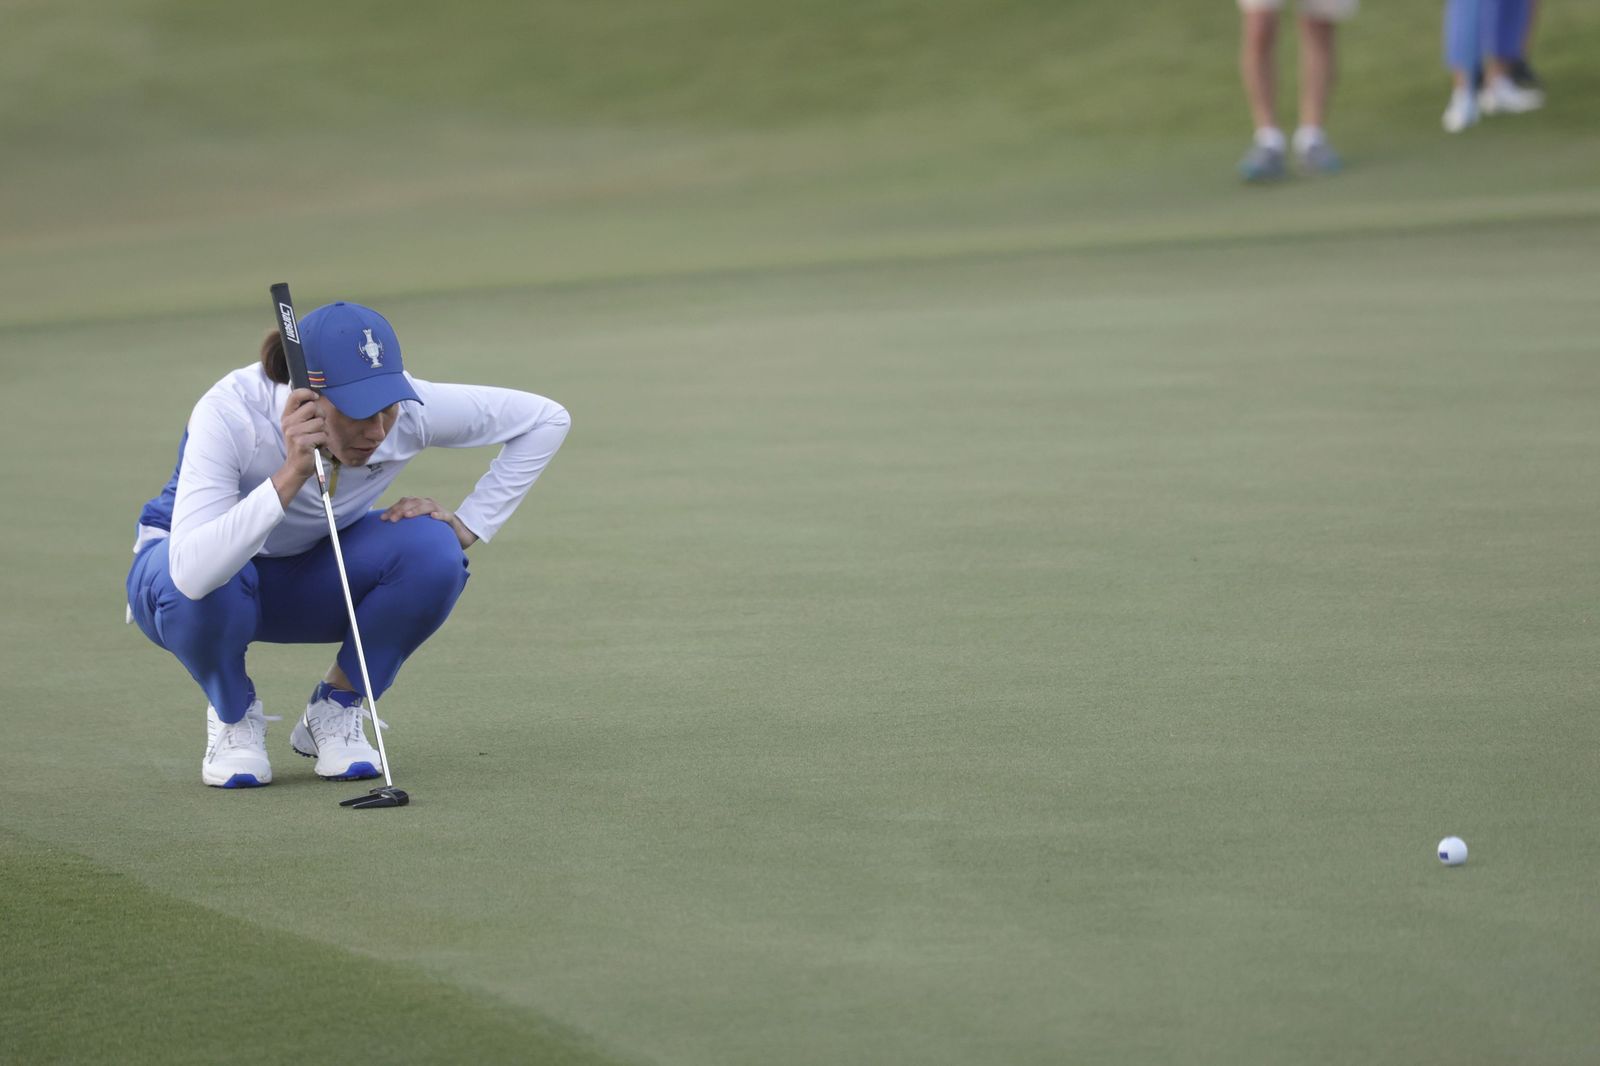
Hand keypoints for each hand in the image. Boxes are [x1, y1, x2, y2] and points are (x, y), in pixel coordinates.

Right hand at [271, 388, 326, 506]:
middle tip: (317, 429)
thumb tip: (317, 397)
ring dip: (323, 432)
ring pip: (320, 422)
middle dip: (320, 417)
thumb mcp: (298, 427)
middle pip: (313, 407)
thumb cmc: (302, 445)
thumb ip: (304, 413)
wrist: (296, 467)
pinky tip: (316, 446)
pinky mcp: (302, 442)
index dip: (307, 393)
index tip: (315, 397)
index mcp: (286, 417)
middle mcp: (288, 423)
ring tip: (316, 439)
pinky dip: (324, 442)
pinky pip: (323, 435)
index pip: (294, 395)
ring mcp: (294, 432)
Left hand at [380, 496, 478, 548]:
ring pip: (426, 506)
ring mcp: (439, 510)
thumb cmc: (435, 530)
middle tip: (392, 519)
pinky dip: (438, 515)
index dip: (393, 508)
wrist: (459, 533)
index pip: (404, 503)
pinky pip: (444, 516)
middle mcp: (428, 504)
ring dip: (416, 510)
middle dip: (401, 509)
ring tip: (406, 515)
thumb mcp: (419, 526)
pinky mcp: (450, 518)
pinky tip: (432, 517)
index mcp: (419, 505)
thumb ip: (406, 526)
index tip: (382, 519)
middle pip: (413, 502)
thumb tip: (386, 530)